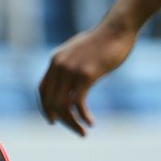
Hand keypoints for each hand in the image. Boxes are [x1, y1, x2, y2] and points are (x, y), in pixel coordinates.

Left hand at [38, 21, 137, 135]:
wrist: (117, 29)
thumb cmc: (103, 41)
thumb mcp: (79, 51)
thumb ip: (71, 64)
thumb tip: (70, 79)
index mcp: (55, 61)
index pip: (42, 90)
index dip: (46, 107)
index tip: (54, 120)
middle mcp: (59, 66)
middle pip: (50, 101)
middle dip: (60, 119)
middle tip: (74, 129)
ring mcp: (71, 70)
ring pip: (62, 105)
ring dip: (72, 123)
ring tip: (83, 132)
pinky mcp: (86, 75)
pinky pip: (77, 102)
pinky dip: (82, 116)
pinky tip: (91, 123)